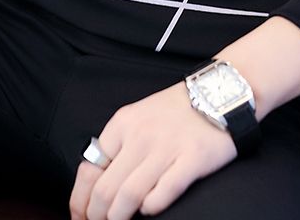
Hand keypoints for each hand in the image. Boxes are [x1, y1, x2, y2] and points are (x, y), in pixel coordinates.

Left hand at [69, 81, 237, 218]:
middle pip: (105, 189)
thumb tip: (96, 183)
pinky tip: (150, 207)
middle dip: (98, 216)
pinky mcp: (192, 160)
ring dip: (120, 218)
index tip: (81, 216)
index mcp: (122, 124)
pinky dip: (151, 207)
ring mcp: (166, 148)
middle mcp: (140, 135)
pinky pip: (162, 193)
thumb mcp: (140, 117)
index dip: (80, 201)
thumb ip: (120, 144)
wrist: (220, 92)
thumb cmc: (178, 109)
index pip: (89, 169)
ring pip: (128, 196)